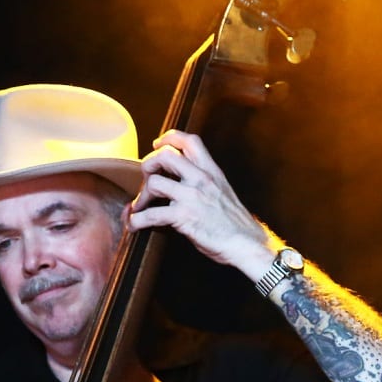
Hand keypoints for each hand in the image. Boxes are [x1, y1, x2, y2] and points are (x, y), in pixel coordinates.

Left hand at [128, 130, 276, 275]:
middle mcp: (201, 179)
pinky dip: (136, 221)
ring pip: (154, 183)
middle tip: (145, 179)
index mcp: (212, 172)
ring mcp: (192, 197)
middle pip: (165, 156)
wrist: (248, 243)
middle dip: (148, 165)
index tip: (157, 144)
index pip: (190, 142)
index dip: (169, 138)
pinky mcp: (184, 217)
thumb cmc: (236, 224)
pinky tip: (134, 225)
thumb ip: (204, 184)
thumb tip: (180, 185)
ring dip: (140, 197)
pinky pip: (150, 215)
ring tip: (139, 208)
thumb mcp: (223, 193)